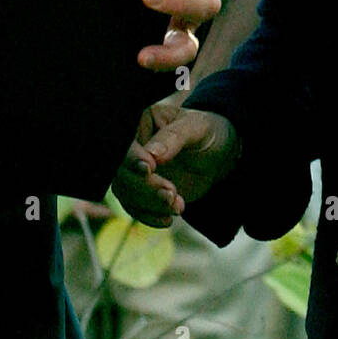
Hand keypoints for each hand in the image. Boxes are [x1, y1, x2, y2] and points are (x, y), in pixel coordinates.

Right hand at [111, 93, 240, 228]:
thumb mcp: (195, 128)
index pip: (126, 142)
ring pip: (125, 191)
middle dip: (145, 186)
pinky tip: (168, 218)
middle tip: (172, 193)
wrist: (216, 154)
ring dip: (150, 204)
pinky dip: (149, 216)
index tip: (149, 168)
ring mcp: (133, 168)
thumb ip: (174, 138)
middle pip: (121, 170)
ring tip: (178, 206)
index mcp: (139, 120)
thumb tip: (152, 154)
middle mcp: (131, 146)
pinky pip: (134, 206)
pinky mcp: (139, 189)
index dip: (132, 157)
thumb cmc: (205, 132)